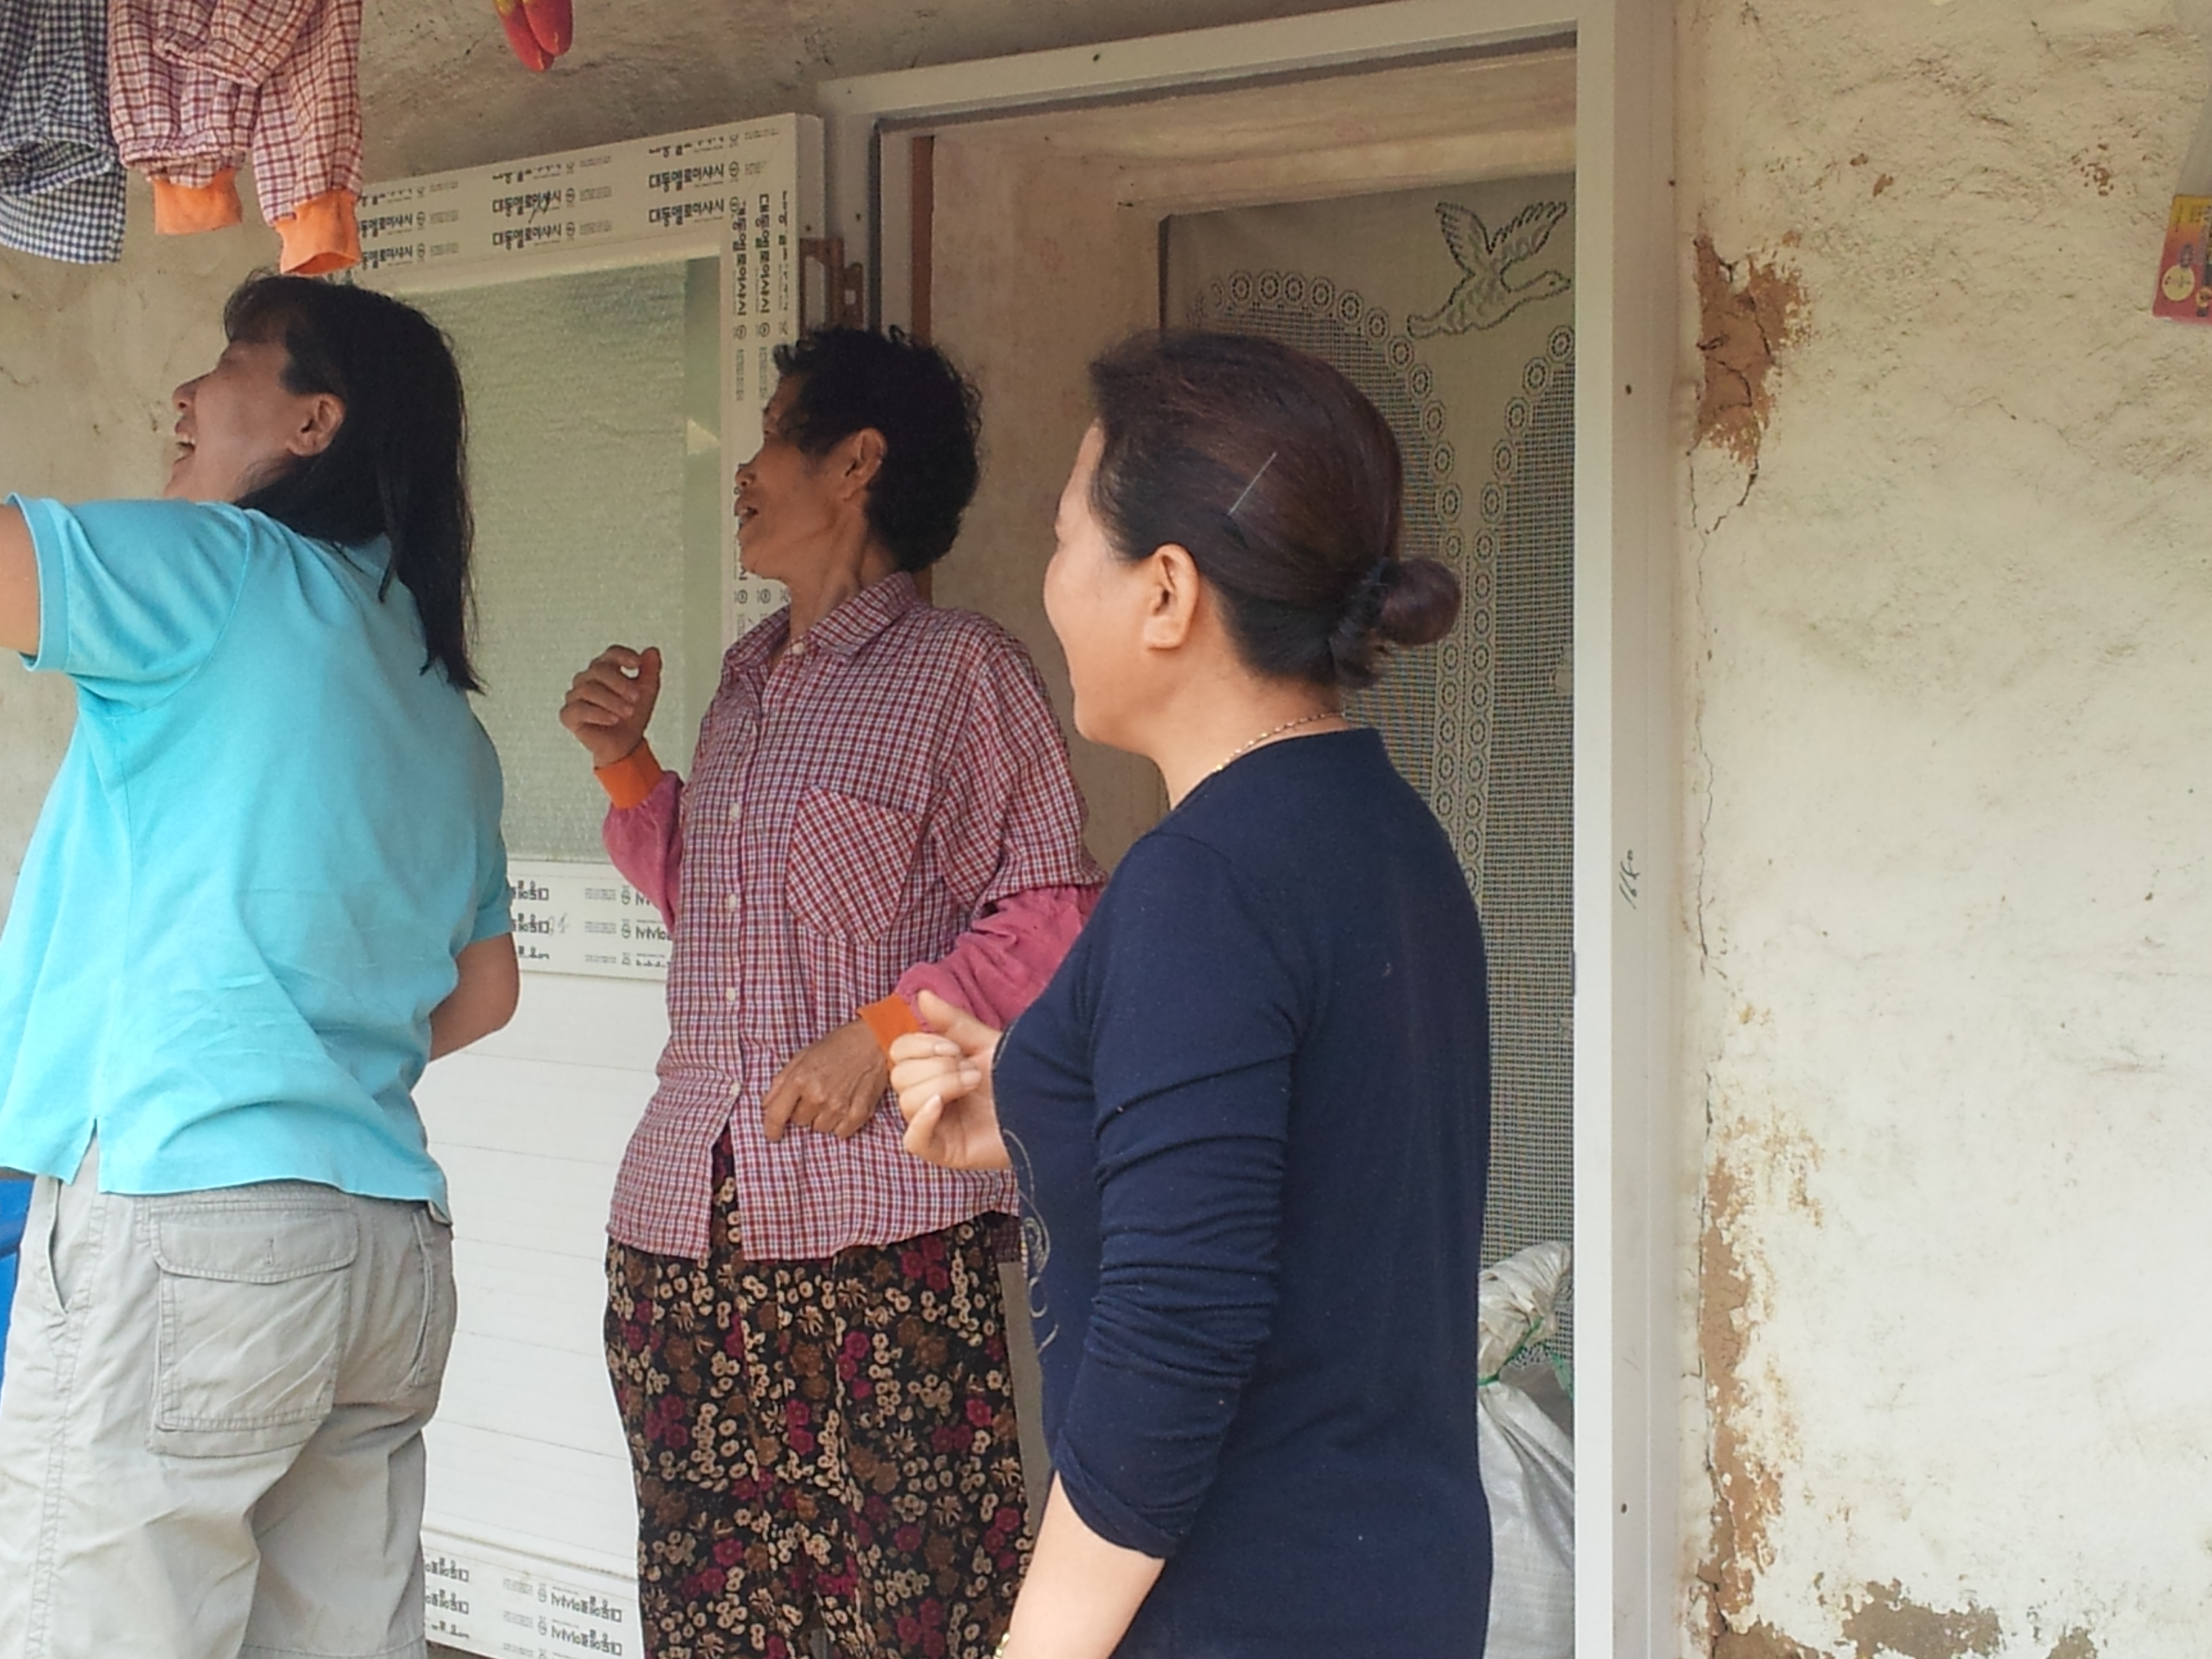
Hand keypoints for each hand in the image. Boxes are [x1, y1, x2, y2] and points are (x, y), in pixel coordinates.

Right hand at [560, 644, 661, 767]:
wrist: (625, 745)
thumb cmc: (632, 716)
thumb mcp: (647, 693)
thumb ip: (650, 671)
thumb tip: (652, 651)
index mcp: (606, 669)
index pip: (611, 654)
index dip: (623, 656)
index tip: (637, 663)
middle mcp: (587, 679)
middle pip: (599, 670)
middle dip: (620, 683)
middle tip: (636, 697)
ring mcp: (575, 696)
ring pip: (589, 689)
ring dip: (612, 701)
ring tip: (628, 712)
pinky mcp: (569, 715)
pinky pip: (578, 709)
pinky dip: (598, 714)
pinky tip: (613, 719)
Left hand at [761, 1019, 889, 1141]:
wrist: (872, 1040)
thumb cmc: (837, 1045)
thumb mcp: (802, 1055)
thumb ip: (781, 1081)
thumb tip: (766, 1104)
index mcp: (800, 1079)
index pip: (776, 1115)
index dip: (771, 1128)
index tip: (772, 1133)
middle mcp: (818, 1095)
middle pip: (799, 1122)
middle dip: (803, 1111)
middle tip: (815, 1094)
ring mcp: (839, 1106)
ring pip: (820, 1128)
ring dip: (822, 1117)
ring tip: (832, 1097)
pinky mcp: (859, 1113)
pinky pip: (841, 1132)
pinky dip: (840, 1124)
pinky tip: (845, 1106)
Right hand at [889, 990, 1009, 1169]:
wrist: (1052, 1104)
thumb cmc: (1021, 1076)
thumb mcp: (985, 1043)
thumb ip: (953, 1022)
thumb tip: (922, 995)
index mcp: (934, 1070)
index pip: (900, 1053)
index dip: (919, 1046)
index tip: (953, 1048)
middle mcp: (930, 1096)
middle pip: (900, 1076)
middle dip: (937, 1068)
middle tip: (973, 1072)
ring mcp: (936, 1126)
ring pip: (906, 1102)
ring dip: (941, 1086)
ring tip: (974, 1085)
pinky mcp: (945, 1151)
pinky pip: (913, 1141)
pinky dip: (922, 1120)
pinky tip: (942, 1105)